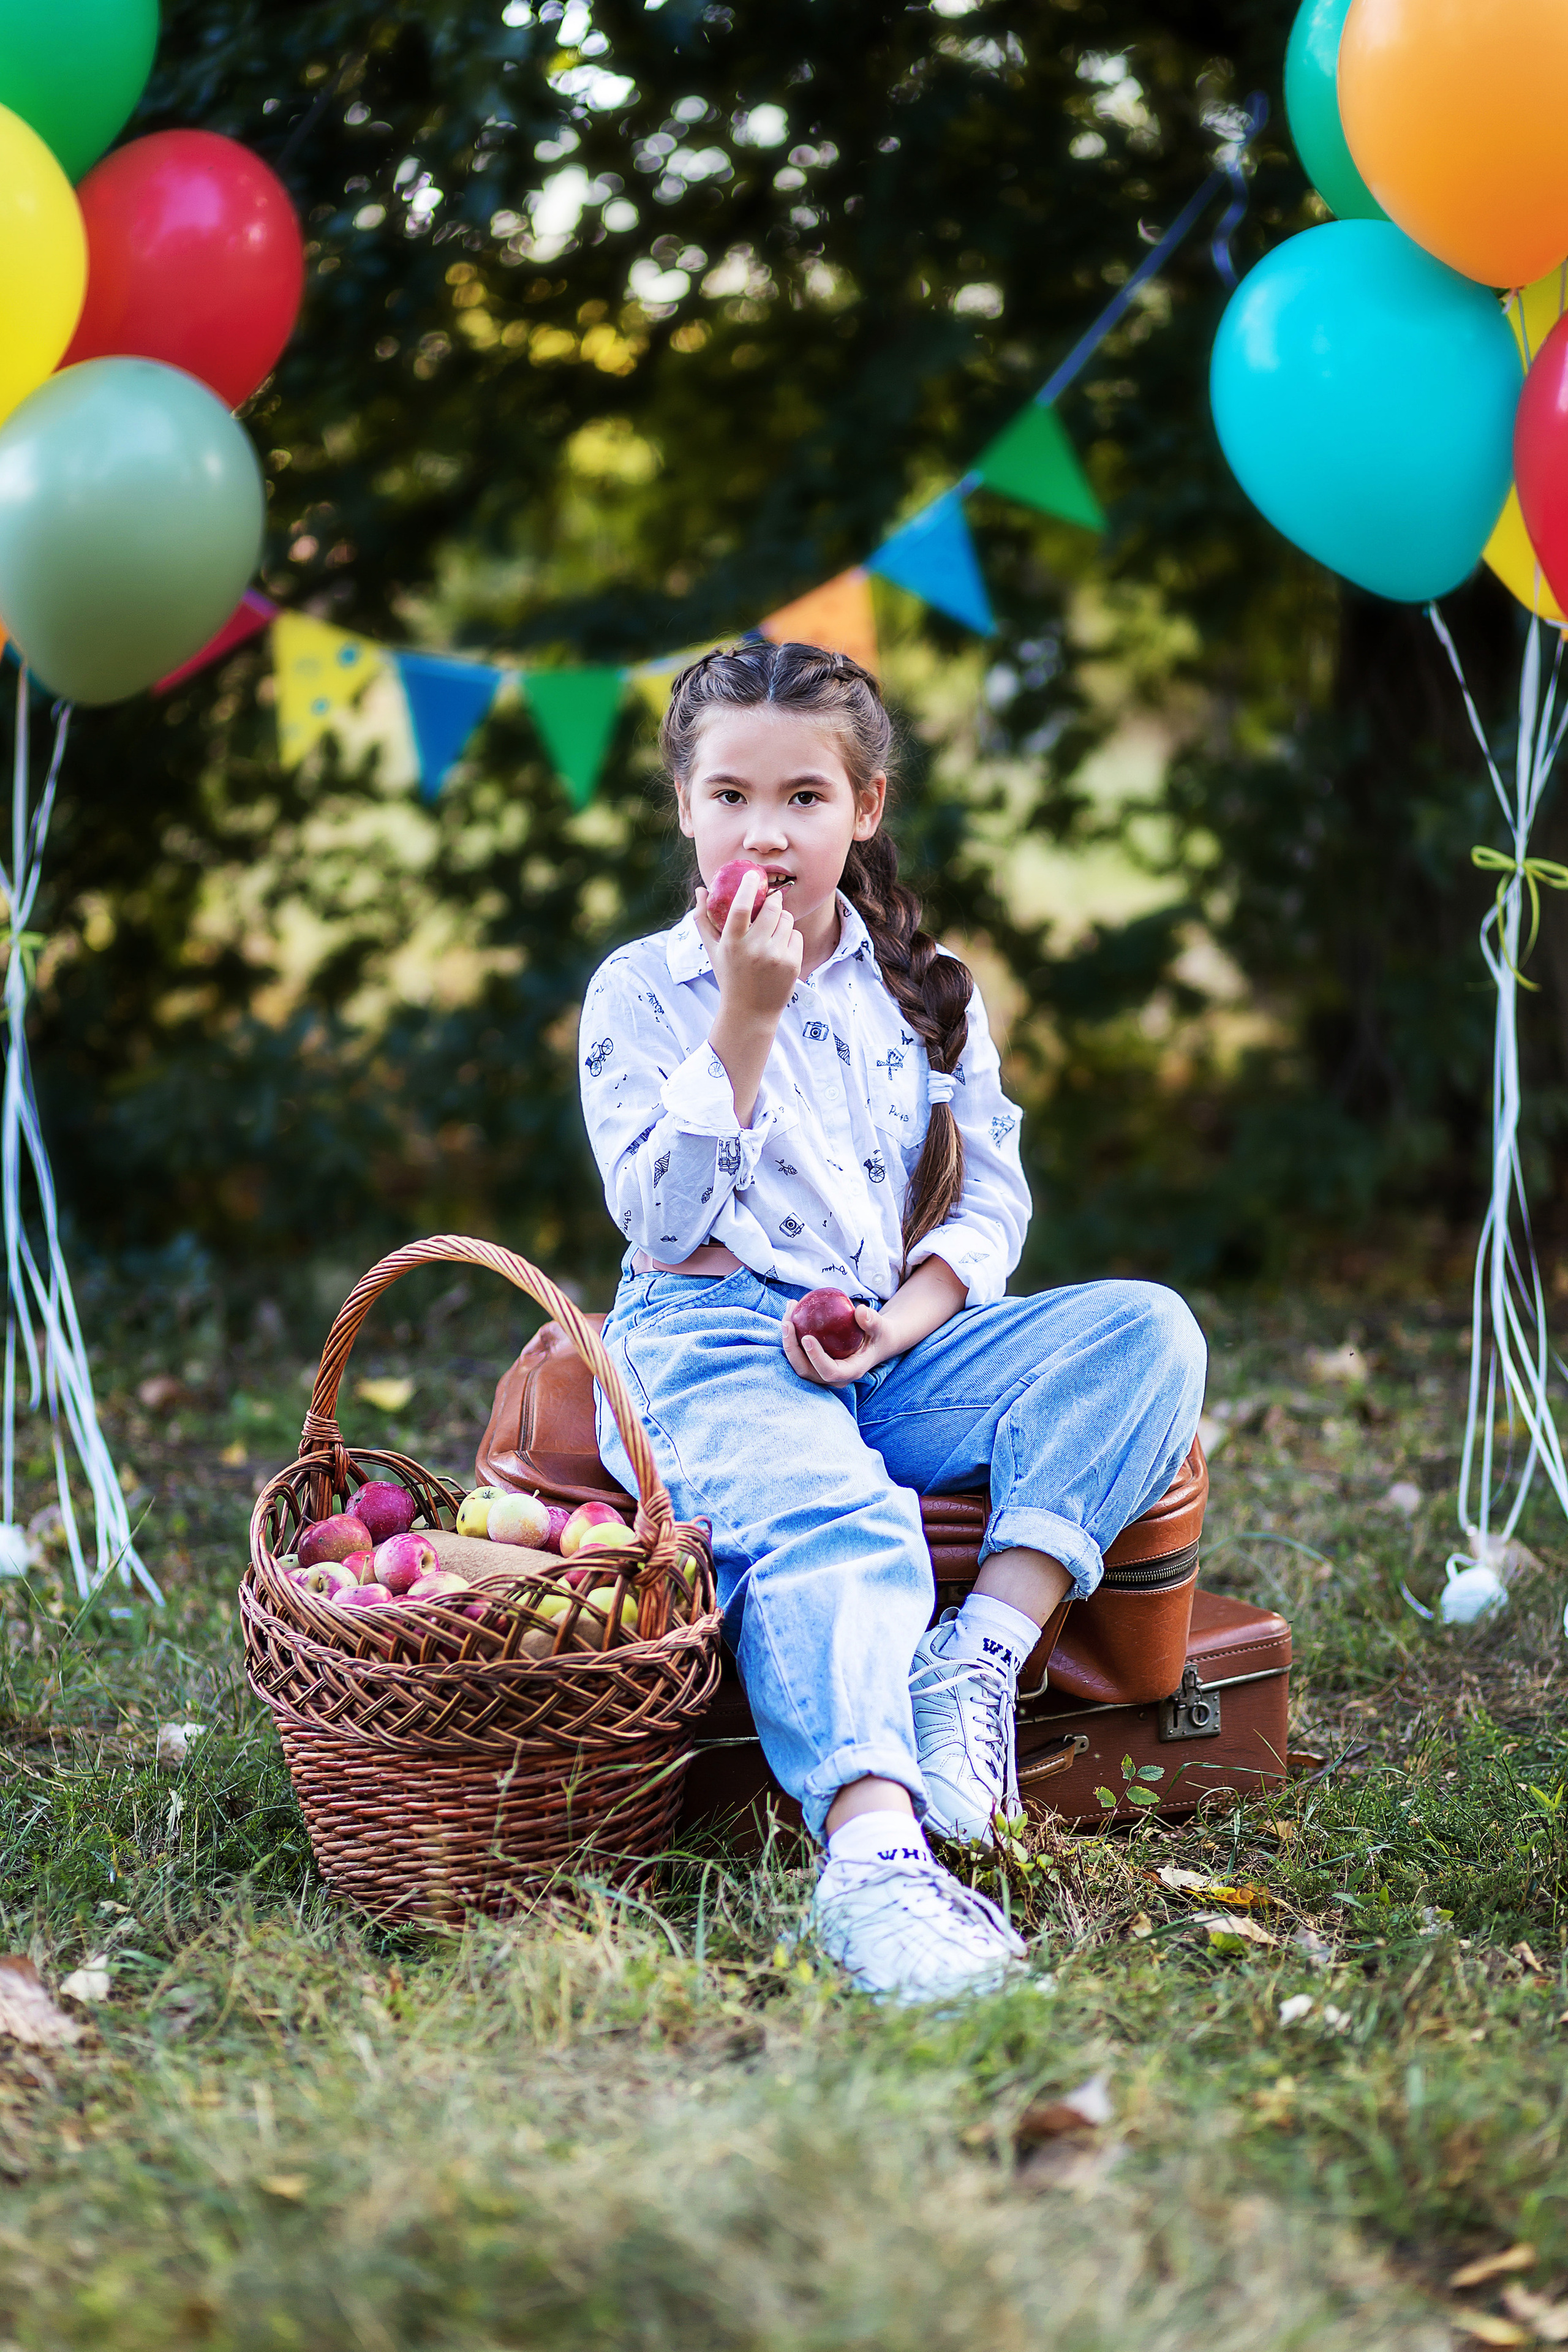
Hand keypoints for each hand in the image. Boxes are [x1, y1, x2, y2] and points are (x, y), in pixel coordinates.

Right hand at [695, 872, 801, 1027]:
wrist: (750, 1011)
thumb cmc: (729, 975)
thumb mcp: (713, 950)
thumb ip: (703, 919)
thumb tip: (701, 889)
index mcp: (732, 943)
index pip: (741, 907)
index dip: (748, 887)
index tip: (753, 875)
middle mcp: (754, 949)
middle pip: (772, 908)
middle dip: (772, 901)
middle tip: (769, 903)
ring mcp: (775, 957)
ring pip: (787, 919)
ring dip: (781, 919)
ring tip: (771, 933)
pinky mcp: (792, 964)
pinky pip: (796, 935)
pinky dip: (789, 938)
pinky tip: (779, 950)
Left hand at [782, 1298, 884, 1387]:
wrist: (874, 1343)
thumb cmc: (878, 1334)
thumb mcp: (880, 1327)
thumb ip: (872, 1320)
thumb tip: (860, 1311)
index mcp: (850, 1371)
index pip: (829, 1372)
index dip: (816, 1358)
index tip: (807, 1337)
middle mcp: (833, 1377)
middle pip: (806, 1370)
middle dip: (791, 1349)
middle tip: (787, 1323)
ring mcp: (821, 1372)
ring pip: (797, 1362)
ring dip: (787, 1339)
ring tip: (789, 1311)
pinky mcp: (813, 1363)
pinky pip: (798, 1353)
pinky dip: (791, 1335)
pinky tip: (791, 1311)